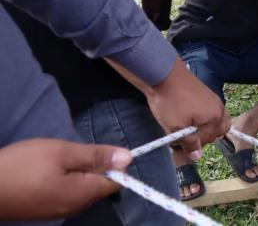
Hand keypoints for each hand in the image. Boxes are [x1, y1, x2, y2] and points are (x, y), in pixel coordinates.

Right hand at [0, 139, 130, 220]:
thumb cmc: (22, 167)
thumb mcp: (61, 152)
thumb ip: (96, 156)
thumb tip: (128, 158)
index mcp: (84, 194)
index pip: (116, 182)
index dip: (115, 164)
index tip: (97, 150)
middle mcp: (74, 208)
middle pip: (98, 186)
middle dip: (92, 167)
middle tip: (68, 153)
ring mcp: (55, 212)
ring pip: (79, 190)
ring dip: (74, 173)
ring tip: (53, 160)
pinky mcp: (41, 211)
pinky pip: (62, 195)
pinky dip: (60, 181)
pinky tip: (42, 172)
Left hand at [146, 58, 229, 159]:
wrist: (164, 75)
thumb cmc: (170, 103)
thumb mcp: (176, 127)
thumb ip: (188, 143)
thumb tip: (197, 156)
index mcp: (215, 118)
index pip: (207, 140)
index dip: (192, 144)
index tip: (178, 140)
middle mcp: (219, 109)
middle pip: (219, 131)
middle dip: (204, 136)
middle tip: (186, 134)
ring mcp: (215, 100)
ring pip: (217, 120)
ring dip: (206, 127)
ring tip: (189, 126)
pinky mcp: (208, 94)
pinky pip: (213, 111)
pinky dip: (205, 117)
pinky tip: (190, 115)